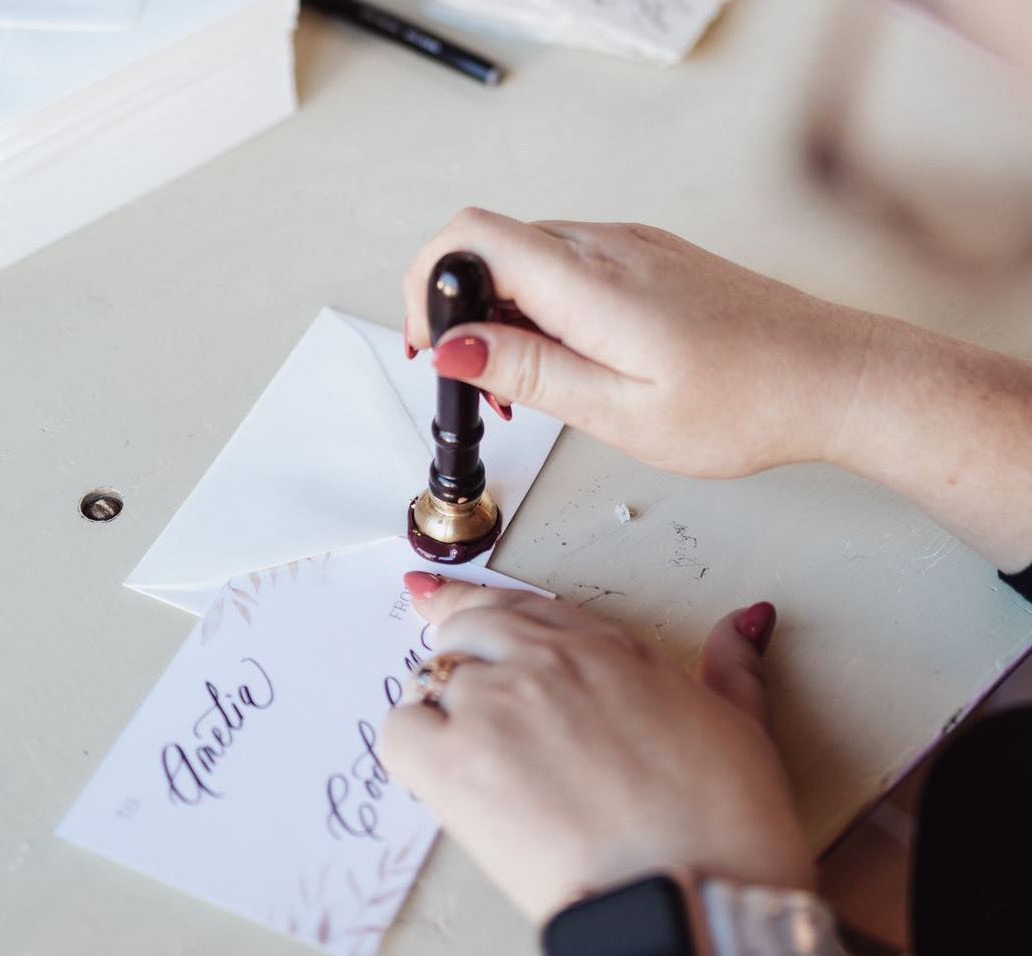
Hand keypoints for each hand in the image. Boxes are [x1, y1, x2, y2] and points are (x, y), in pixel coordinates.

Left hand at [380, 572, 813, 923]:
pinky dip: (412, 749)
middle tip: (465, 700)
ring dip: (444, 715)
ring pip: (433, 683)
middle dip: (460, 657)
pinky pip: (401, 733)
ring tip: (475, 765)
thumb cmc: (726, 826)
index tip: (440, 601)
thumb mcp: (743, 727)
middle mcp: (545, 662)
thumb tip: (742, 624)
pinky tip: (440, 777)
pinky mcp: (457, 764)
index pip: (522, 607)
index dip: (481, 610)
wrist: (699, 901)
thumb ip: (731, 666)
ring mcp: (497, 706)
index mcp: (607, 649)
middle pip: (469, 631)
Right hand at [403, 208, 873, 477]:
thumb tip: (454, 346)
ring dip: (507, 317)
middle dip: (466, 315)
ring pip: (529, 258)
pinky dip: (547, 310)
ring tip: (536, 387)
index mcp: (590, 282)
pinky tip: (575, 362)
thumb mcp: (621, 412)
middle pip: (492, 247)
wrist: (834, 377)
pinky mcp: (650, 258)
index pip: (470, 236)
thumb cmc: (747, 402)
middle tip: (490, 389)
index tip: (432, 345)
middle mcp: (607, 246)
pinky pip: (570, 266)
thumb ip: (530, 372)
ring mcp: (632, 246)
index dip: (428, 283)